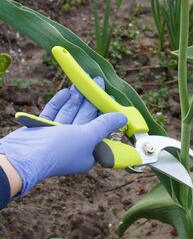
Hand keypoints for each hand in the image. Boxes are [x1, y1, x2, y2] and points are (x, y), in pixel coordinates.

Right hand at [0, 78, 126, 195]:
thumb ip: (104, 125)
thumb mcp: (87, 136)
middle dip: (91, 100)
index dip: (106, 112)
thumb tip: (122, 118)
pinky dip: (60, 102)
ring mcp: (57, 137)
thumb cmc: (58, 150)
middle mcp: (73, 145)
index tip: (110, 97)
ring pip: (70, 113)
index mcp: (88, 153)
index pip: (101, 129)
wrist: (23, 156)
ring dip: (76, 98)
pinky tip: (66, 92)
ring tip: (82, 82)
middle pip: (85, 118)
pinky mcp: (43, 130)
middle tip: (98, 82)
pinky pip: (54, 113)